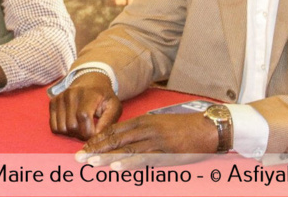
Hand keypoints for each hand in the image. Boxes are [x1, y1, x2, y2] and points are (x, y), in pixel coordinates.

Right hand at [49, 71, 121, 139]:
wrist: (91, 81)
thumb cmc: (104, 97)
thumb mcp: (114, 107)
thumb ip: (108, 122)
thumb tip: (96, 137)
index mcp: (88, 94)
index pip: (83, 116)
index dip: (89, 131)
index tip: (95, 133)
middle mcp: (71, 94)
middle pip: (72, 126)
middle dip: (82, 134)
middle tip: (89, 130)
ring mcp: (60, 97)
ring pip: (62, 128)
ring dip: (72, 133)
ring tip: (81, 126)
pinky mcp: (53, 102)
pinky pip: (53, 126)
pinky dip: (63, 131)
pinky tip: (72, 124)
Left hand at [75, 113, 217, 168]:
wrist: (208, 128)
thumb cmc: (184, 128)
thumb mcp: (159, 125)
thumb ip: (142, 132)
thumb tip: (125, 141)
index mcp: (143, 121)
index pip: (113, 130)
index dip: (97, 140)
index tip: (83, 148)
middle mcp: (145, 128)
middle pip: (115, 138)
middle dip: (95, 148)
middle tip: (79, 157)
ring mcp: (155, 140)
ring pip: (125, 148)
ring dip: (105, 156)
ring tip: (90, 163)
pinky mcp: (165, 152)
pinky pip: (143, 158)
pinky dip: (127, 162)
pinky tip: (115, 166)